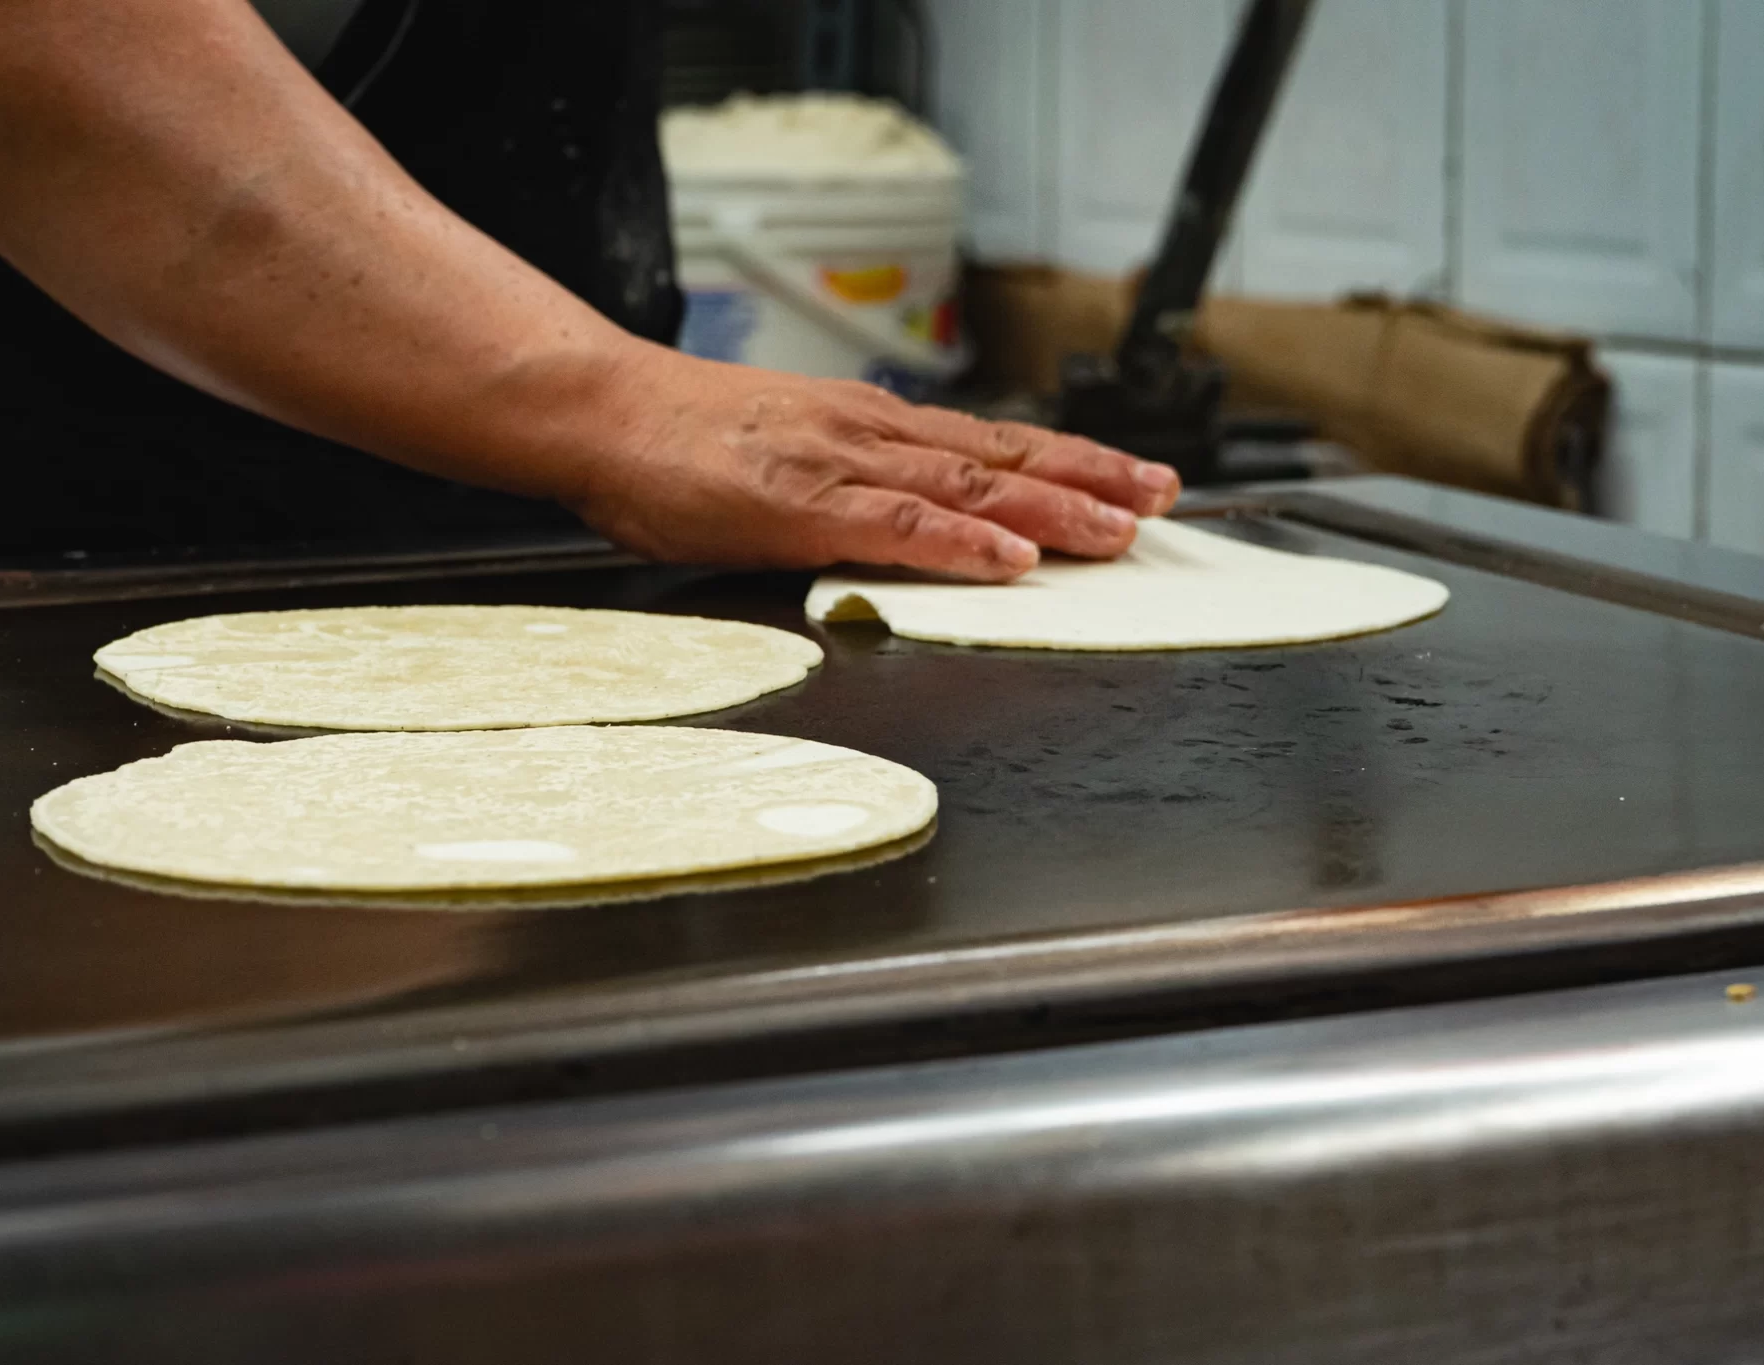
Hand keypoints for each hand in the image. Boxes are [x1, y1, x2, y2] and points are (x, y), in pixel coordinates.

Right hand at [568, 346, 1181, 581]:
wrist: (600, 410)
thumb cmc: (679, 441)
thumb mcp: (784, 450)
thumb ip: (847, 485)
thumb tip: (902, 523)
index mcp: (869, 425)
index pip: (990, 446)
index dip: (1069, 463)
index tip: (1131, 479)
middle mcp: (870, 434)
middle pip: (1002, 458)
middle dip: (1091, 478)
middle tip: (1163, 498)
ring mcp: (839, 464)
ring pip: (968, 487)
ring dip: (1053, 508)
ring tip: (1120, 529)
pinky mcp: (800, 505)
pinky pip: (896, 525)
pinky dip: (961, 543)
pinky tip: (1011, 560)